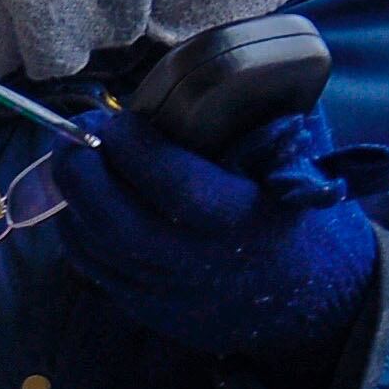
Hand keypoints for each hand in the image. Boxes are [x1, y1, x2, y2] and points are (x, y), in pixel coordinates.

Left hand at [44, 108, 388, 369]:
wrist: (318, 307)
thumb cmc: (306, 223)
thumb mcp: (305, 170)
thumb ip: (266, 128)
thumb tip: (223, 78)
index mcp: (245, 221)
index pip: (175, 186)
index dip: (135, 149)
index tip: (115, 118)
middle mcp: (199, 263)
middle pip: (116, 224)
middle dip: (81, 173)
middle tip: (71, 133)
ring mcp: (168, 293)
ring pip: (96, 248)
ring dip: (72, 199)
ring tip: (70, 158)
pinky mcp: (148, 310)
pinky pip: (95, 269)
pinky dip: (77, 230)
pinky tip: (78, 199)